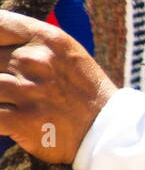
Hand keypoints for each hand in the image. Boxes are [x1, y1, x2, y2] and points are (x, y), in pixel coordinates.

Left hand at [0, 9, 118, 164]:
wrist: (109, 131)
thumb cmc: (83, 91)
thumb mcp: (63, 53)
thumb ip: (26, 42)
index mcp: (46, 39)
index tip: (2, 59)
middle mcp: (35, 60)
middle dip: (0, 76)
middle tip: (17, 89)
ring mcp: (27, 91)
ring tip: (14, 104)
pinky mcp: (22, 121)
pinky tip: (7, 120)